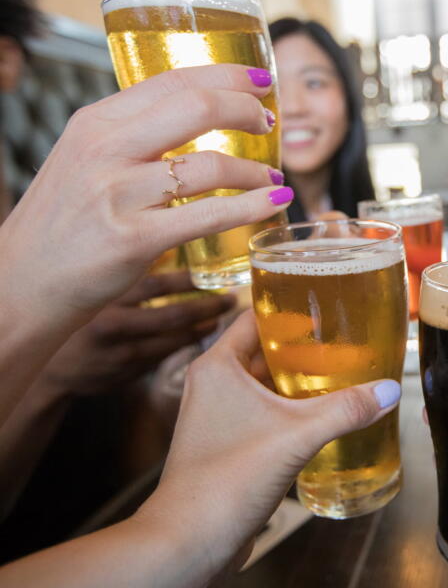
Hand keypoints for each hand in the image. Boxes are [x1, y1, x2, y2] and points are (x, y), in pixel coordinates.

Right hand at [0, 64, 291, 321]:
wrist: (23, 282)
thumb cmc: (65, 221)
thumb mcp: (86, 160)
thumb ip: (132, 135)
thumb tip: (198, 115)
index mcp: (96, 122)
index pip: (174, 81)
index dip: (228, 77)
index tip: (260, 83)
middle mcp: (105, 150)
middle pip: (197, 108)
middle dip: (246, 111)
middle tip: (269, 125)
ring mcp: (119, 195)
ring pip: (210, 165)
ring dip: (254, 171)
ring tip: (272, 178)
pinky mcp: (135, 239)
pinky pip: (210, 216)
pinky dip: (252, 206)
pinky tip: (274, 202)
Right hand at [36, 271, 234, 399]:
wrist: (49, 366)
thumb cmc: (75, 318)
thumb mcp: (92, 288)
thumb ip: (124, 269)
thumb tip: (166, 241)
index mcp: (104, 297)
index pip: (157, 284)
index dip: (191, 280)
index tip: (213, 274)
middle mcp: (113, 325)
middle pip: (174, 315)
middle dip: (208, 307)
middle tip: (230, 299)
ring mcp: (121, 354)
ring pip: (174, 340)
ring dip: (203, 328)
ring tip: (219, 317)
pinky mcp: (127, 374)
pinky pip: (165, 356)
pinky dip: (185, 344)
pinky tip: (199, 334)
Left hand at [134, 310, 400, 579]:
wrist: (191, 539)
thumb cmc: (224, 481)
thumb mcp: (297, 435)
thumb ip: (345, 409)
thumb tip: (387, 390)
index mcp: (217, 366)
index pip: (253, 317)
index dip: (288, 309)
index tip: (321, 305)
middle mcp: (212, 385)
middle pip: (261, 350)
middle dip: (301, 347)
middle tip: (340, 340)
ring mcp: (217, 416)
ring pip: (262, 384)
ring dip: (296, 380)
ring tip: (337, 374)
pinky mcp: (226, 443)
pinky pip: (262, 413)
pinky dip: (288, 408)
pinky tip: (319, 416)